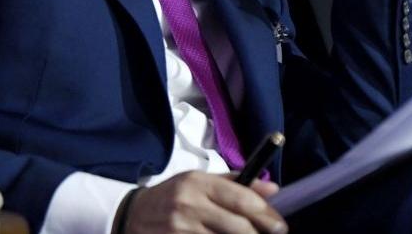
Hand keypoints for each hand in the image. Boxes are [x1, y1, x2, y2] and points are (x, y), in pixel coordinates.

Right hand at [123, 171, 284, 233]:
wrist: (131, 215)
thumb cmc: (173, 197)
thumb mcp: (200, 181)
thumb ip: (237, 183)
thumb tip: (273, 189)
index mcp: (198, 183)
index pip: (242, 200)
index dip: (266, 215)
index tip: (280, 226)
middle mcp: (189, 204)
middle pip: (238, 226)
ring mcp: (180, 229)